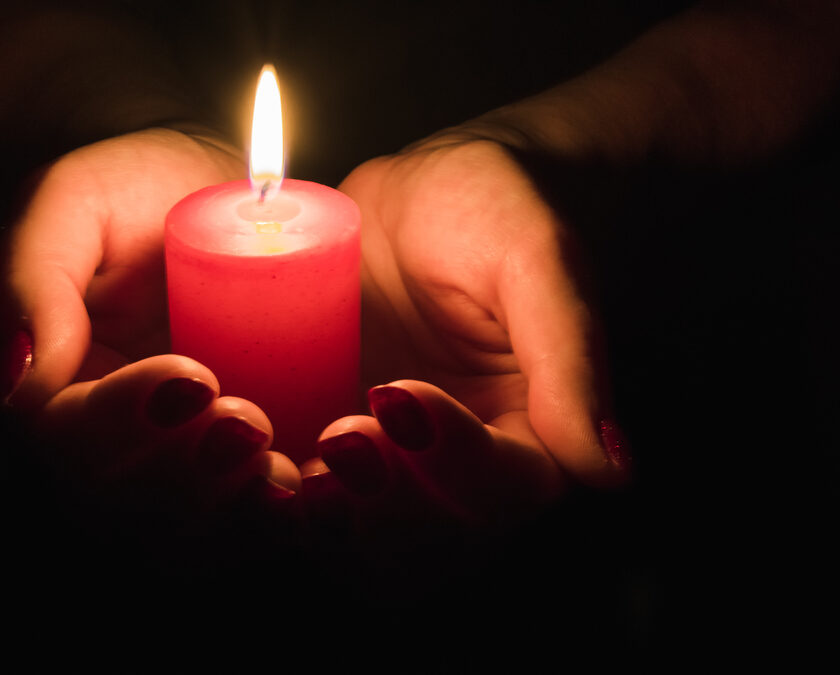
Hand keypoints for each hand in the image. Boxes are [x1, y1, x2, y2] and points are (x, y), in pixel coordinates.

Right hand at [0, 128, 300, 514]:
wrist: (225, 192)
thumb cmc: (141, 188)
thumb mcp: (75, 200)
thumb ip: (35, 273)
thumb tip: (24, 378)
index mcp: (59, 381)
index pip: (66, 434)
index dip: (124, 420)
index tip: (194, 376)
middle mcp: (111, 434)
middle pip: (123, 498)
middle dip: (185, 471)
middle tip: (250, 423)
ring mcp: (174, 455)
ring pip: (180, 528)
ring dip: (230, 507)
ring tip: (283, 465)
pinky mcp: (237, 462)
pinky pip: (242, 522)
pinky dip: (272, 518)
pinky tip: (310, 491)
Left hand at [302, 137, 629, 536]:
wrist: (428, 193)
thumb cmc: (496, 209)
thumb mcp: (538, 257)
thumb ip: (570, 358)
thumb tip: (609, 469)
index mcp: (532, 435)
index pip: (505, 490)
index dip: (453, 462)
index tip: (399, 394)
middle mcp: (463, 469)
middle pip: (433, 544)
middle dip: (383, 508)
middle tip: (339, 440)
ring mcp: (394, 466)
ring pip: (366, 547)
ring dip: (326, 522)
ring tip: (286, 466)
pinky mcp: (332, 447)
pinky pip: (308, 506)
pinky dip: (275, 502)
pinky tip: (243, 459)